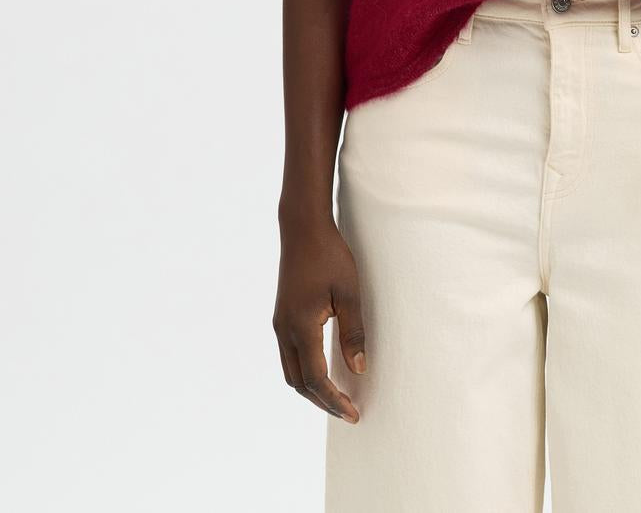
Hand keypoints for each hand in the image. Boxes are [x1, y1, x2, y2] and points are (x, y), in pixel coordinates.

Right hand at [273, 216, 366, 422]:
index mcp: (301, 327)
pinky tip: (322, 371)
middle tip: (347, 412)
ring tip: (336, 397)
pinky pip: (289, 356)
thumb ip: (353, 333)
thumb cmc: (329, 255)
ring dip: (311, 389)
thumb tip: (359, 370)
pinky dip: (304, 372)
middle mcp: (284, 330)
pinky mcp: (282, 316)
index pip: (316, 379)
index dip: (334, 400)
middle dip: (322, 401)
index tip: (353, 413)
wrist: (302, 228)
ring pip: (291, 372)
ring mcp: (280, 324)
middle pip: (299, 383)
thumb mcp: (348, 292)